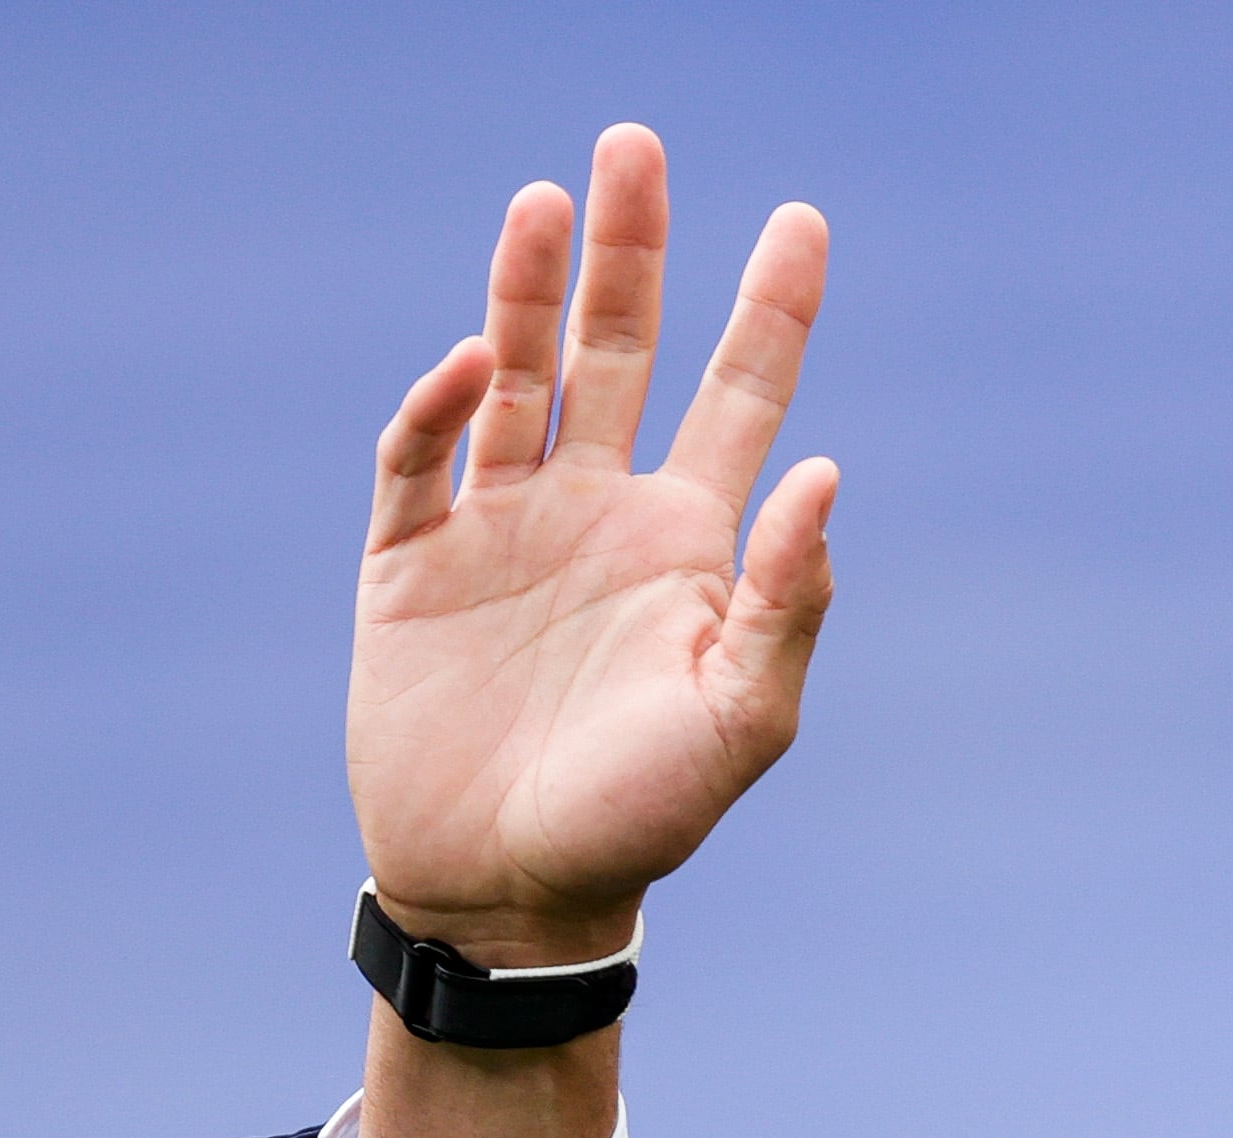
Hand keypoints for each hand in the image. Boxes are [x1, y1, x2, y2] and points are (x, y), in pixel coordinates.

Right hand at [349, 125, 835, 964]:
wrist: (508, 897)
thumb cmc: (639, 821)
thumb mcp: (740, 722)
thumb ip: (786, 604)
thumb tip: (822, 474)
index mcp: (687, 543)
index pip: (740, 397)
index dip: (771, 310)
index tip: (802, 219)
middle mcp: (596, 514)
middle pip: (619, 350)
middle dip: (631, 252)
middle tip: (633, 145)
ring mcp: (499, 531)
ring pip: (515, 378)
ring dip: (526, 290)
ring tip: (548, 200)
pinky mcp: (410, 566)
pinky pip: (420, 462)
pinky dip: (438, 408)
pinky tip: (468, 366)